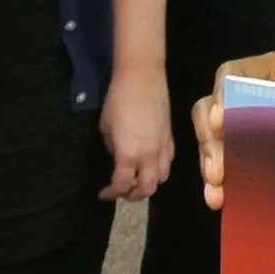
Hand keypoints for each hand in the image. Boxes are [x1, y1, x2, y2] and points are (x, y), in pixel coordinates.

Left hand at [97, 61, 172, 202]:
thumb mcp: (106, 128)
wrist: (142, 78)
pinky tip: (150, 164)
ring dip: (149, 184)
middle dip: (133, 195)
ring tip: (137, 180)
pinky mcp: (171, 138)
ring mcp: (163, 148)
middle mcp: (149, 156)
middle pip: (146, 189)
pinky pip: (168, 162)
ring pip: (162, 178)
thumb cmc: (118, 100)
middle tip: (122, 192)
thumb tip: (118, 156)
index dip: (111, 193)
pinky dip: (159, 170)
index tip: (103, 194)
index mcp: (128, 155)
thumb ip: (113, 148)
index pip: (121, 184)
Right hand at [195, 50, 274, 207]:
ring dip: (214, 166)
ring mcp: (256, 125)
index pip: (231, 77)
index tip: (220, 123)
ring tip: (218, 194)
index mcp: (272, 71)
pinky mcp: (263, 150)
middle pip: (214, 113)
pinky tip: (225, 200)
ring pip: (218, 142)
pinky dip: (229, 181)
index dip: (221, 98)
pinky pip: (236, 164)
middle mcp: (255, 97)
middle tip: (218, 171)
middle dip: (212, 143)